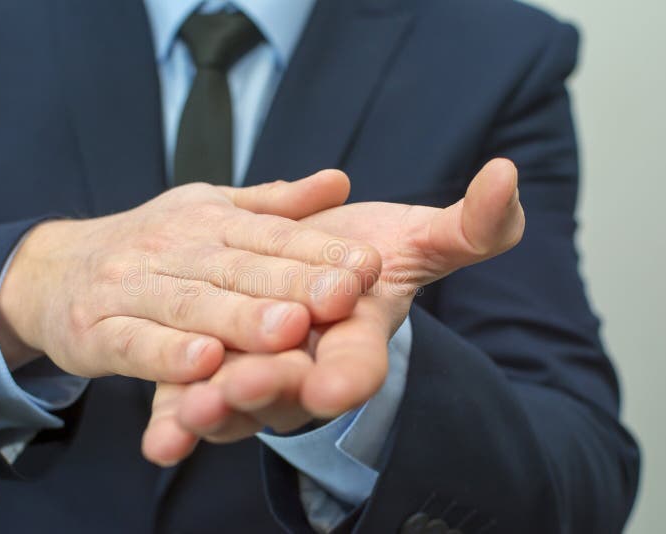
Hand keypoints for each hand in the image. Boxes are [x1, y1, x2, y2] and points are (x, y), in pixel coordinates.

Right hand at [0, 171, 381, 384]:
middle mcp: (172, 248)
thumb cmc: (150, 244)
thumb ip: (275, 207)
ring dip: (238, 319)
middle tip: (341, 297)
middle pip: (236, 269)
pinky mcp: (97, 331)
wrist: (53, 270)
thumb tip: (341, 181)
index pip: (270, 235)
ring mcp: (131, 289)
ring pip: (190, 304)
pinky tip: (203, 364)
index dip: (319, 250)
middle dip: (290, 283)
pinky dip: (167, 354)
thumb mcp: (210, 212)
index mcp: (207, 220)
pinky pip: (135, 343)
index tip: (368, 265)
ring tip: (285, 331)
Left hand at [142, 158, 525, 464]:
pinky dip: (176, 420)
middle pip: (291, 386)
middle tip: (246, 385)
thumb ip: (470, 225)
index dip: (352, 371)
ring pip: (238, 404)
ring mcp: (260, 380)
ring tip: (190, 412)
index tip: (336, 380)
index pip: (362, 360)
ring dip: (214, 412)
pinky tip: (158, 438)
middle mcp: (308, 368)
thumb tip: (506, 177)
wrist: (302, 271)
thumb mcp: (418, 240)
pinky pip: (194, 402)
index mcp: (356, 338)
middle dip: (271, 387)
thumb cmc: (363, 258)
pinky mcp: (214, 377)